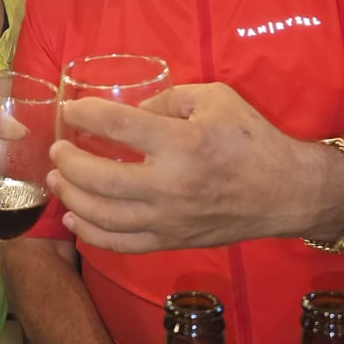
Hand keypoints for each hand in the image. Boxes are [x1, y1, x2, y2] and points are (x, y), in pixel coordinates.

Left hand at [48, 83, 343, 252]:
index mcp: (181, 143)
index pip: (117, 125)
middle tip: (57, 150)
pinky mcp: (172, 240)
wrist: (286, 191)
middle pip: (99, 179)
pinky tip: (75, 218)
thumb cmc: (251, 139)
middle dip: (68, 162)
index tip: (71, 110)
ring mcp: (169, 219)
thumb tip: (130, 108)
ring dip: (71, 197)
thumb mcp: (215, 98)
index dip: (85, 114)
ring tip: (57, 180)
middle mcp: (170, 185)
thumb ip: (168, 98)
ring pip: (103, 216)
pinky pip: (121, 245)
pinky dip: (90, 234)